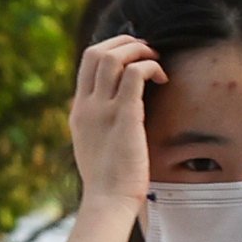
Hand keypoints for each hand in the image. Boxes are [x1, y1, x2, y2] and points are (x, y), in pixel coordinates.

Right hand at [70, 32, 163, 217]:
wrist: (107, 199)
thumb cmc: (107, 177)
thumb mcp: (95, 143)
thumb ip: (100, 121)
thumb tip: (117, 106)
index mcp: (78, 110)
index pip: (86, 62)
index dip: (112, 48)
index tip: (133, 56)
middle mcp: (86, 105)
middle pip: (97, 52)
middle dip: (126, 42)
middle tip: (147, 52)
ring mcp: (103, 109)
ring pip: (114, 57)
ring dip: (139, 51)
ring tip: (155, 61)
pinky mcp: (124, 115)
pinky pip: (135, 74)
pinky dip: (150, 67)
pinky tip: (162, 78)